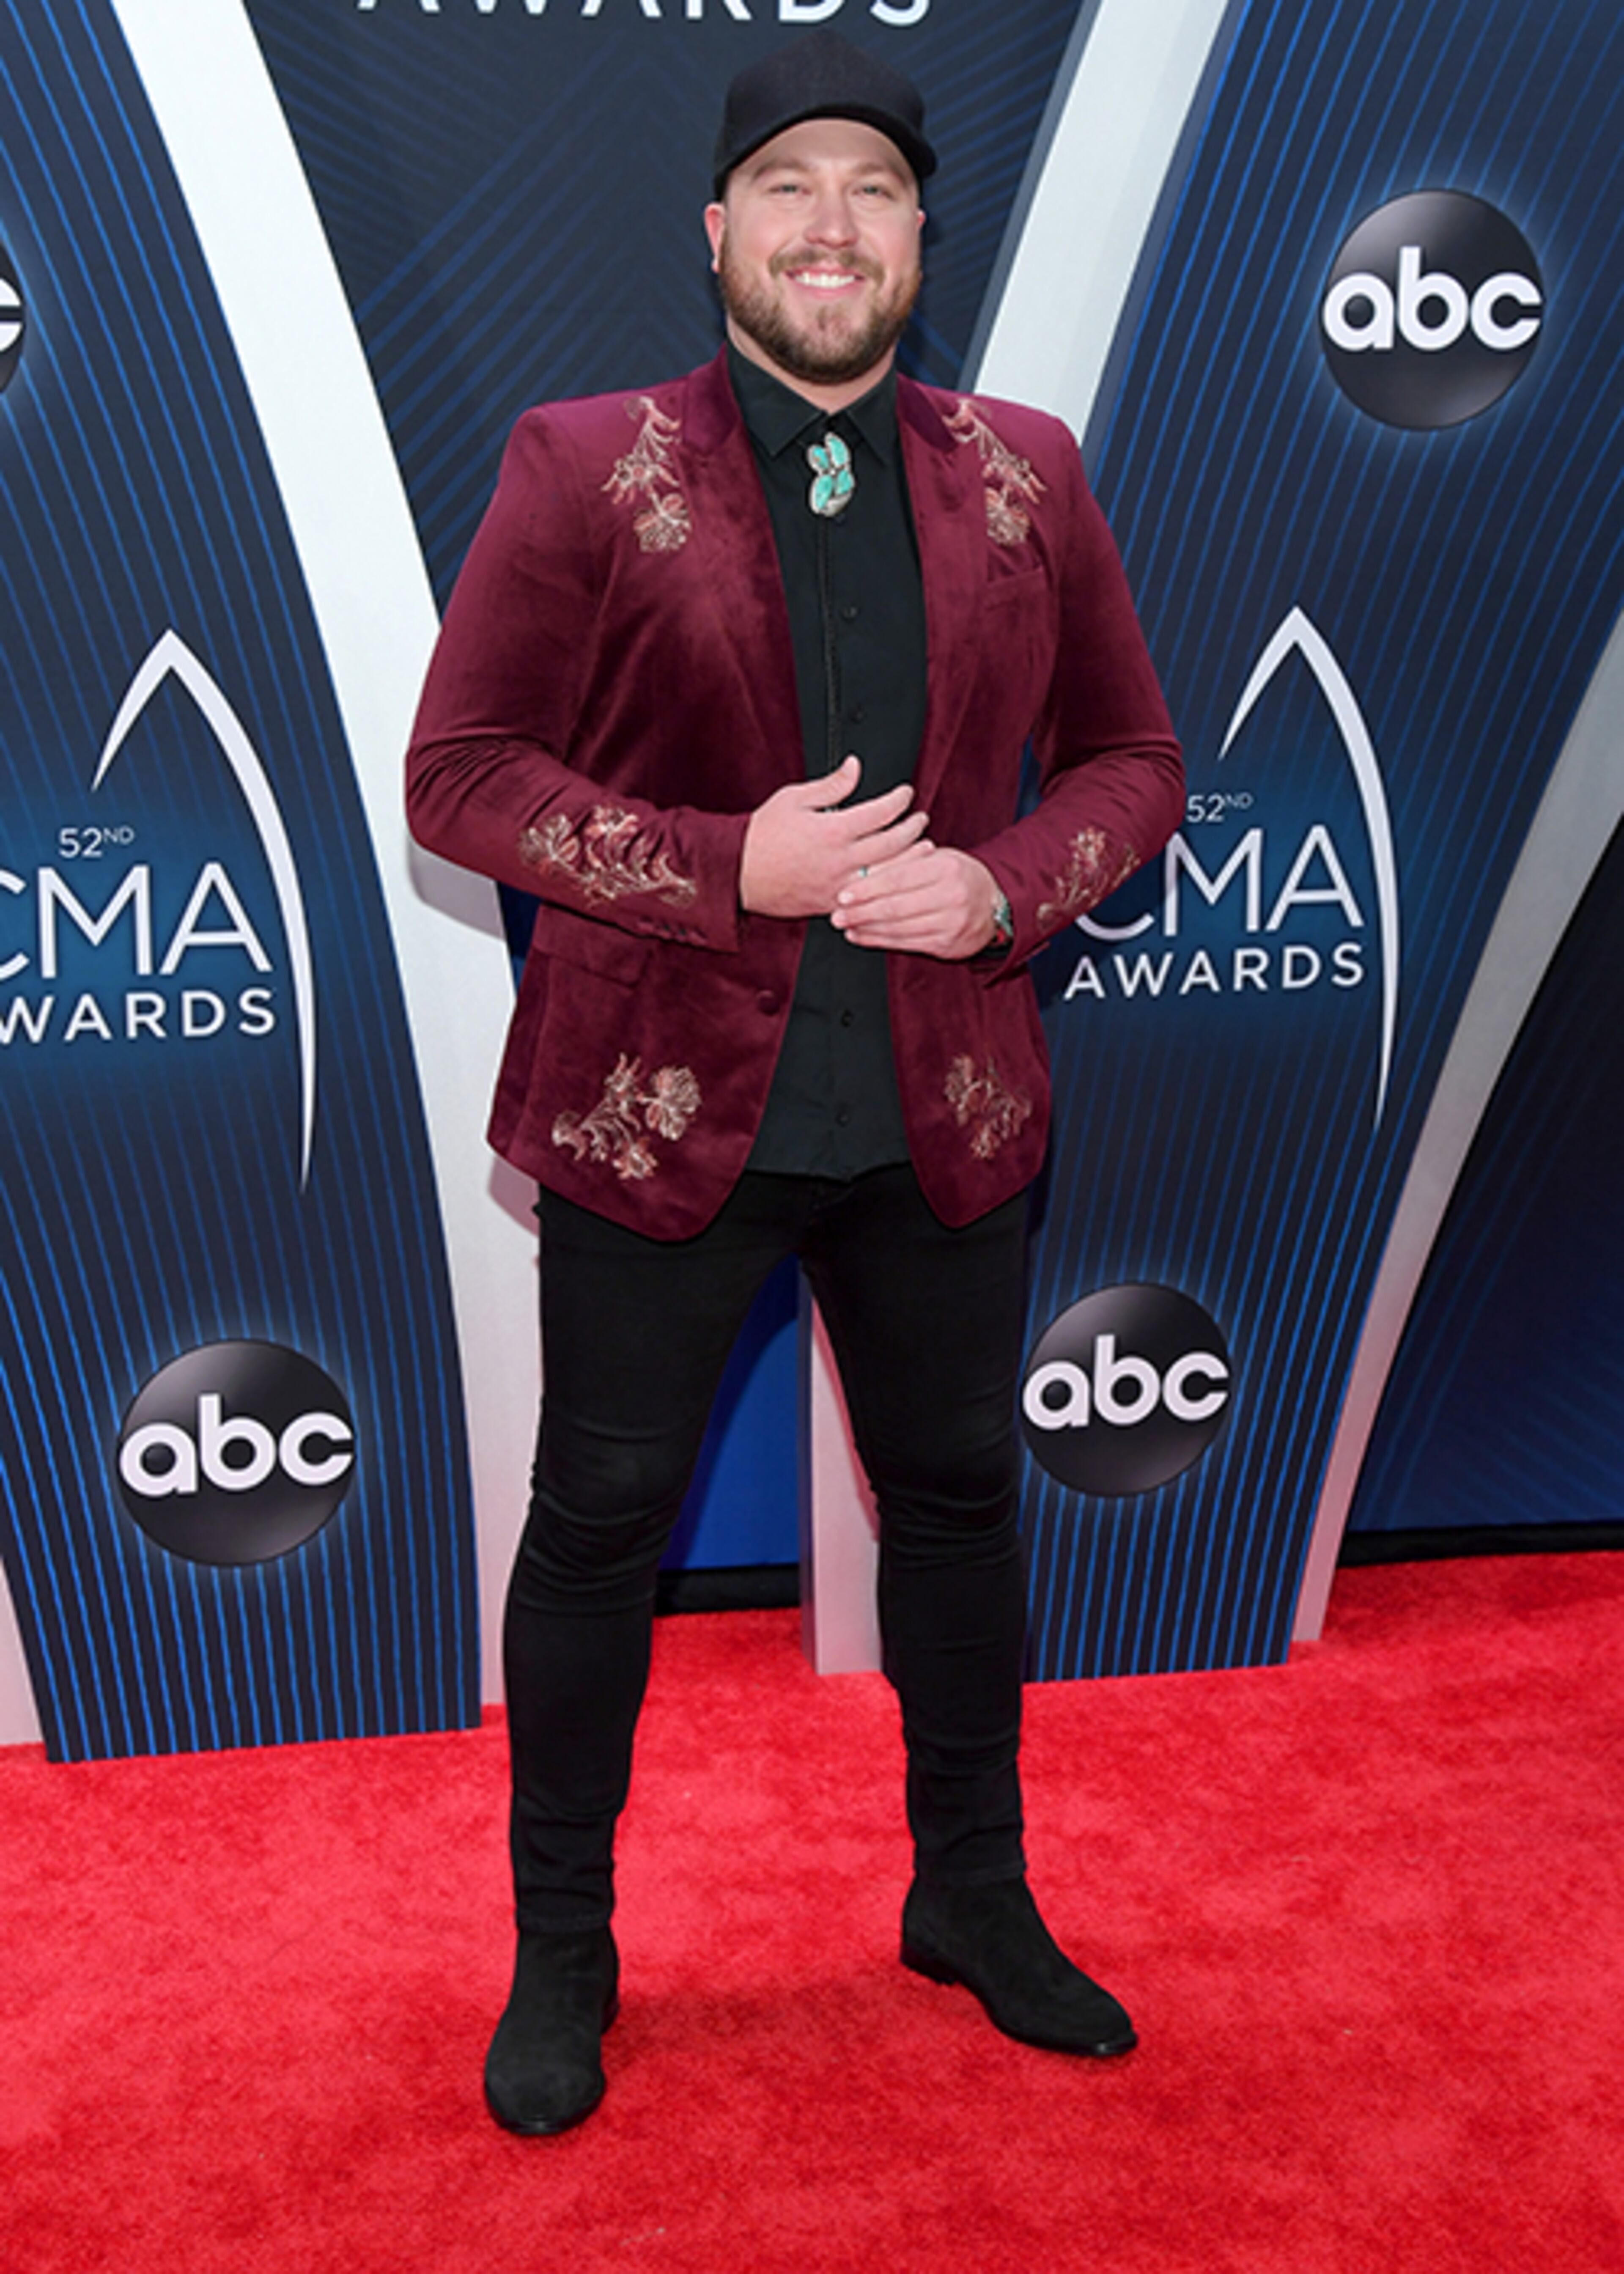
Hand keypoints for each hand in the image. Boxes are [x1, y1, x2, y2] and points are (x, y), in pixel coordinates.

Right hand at [739, 755, 929, 918]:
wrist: (738, 873)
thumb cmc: (761, 836)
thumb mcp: (793, 798)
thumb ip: (831, 785)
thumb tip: (855, 767)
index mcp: (832, 830)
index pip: (881, 812)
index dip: (900, 799)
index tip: (906, 793)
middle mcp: (840, 860)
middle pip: (892, 844)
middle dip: (913, 829)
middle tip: (921, 819)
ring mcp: (838, 885)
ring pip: (888, 874)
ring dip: (911, 860)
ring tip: (925, 848)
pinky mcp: (832, 904)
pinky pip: (870, 898)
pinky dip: (889, 887)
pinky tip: (898, 879)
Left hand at [831, 845, 1001, 959]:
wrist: (993, 903)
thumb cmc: (956, 876)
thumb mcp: (935, 859)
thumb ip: (903, 862)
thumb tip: (863, 871)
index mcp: (945, 868)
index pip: (898, 879)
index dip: (868, 889)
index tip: (845, 893)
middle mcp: (951, 896)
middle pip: (896, 907)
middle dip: (861, 912)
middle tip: (837, 914)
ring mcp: (951, 923)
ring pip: (899, 928)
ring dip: (867, 929)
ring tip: (846, 925)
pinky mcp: (947, 945)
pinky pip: (906, 944)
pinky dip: (880, 941)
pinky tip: (862, 936)